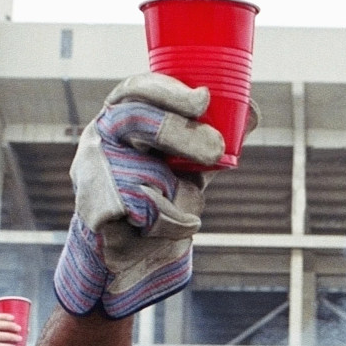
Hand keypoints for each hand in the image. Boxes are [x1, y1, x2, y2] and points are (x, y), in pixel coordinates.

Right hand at [55, 73, 223, 321]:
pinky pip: (143, 211)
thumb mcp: (190, 165)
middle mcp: (100, 137)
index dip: (168, 91)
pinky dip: (170, 224)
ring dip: (175, 189)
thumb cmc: (159, 199)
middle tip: (216, 150)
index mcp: (121, 117)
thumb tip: (253, 112)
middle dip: (180, 132)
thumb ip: (214, 140)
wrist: (131, 255)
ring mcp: (92, 171)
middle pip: (135, 119)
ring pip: (139, 167)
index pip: (137, 90)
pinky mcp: (95, 208)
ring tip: (192, 205)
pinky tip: (171, 228)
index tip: (203, 99)